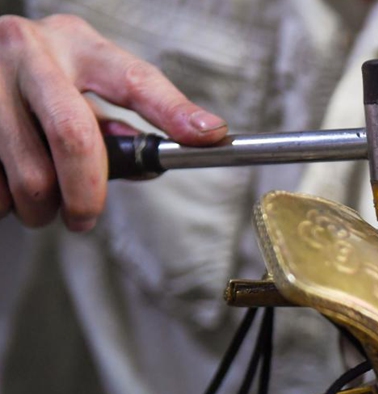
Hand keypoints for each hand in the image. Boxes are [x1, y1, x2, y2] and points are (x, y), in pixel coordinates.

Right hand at [0, 14, 227, 231]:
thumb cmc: (40, 81)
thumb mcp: (81, 83)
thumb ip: (118, 122)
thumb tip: (151, 166)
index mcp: (77, 44)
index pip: (135, 81)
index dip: (174, 112)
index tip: (209, 136)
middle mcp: (30, 51)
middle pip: (74, 136)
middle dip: (87, 192)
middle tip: (85, 217)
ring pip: (28, 174)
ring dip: (39, 206)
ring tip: (41, 202)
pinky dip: (4, 199)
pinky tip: (7, 184)